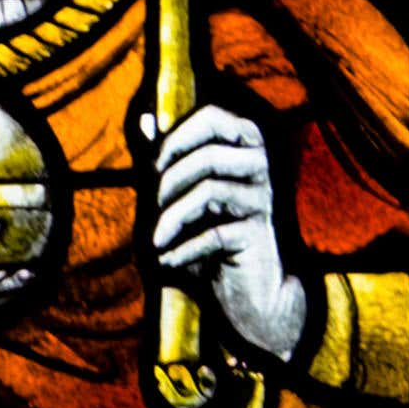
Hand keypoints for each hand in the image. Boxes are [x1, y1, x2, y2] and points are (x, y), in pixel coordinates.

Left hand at [142, 99, 316, 366]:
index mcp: (244, 145)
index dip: (177, 136)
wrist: (244, 290)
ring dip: (172, 217)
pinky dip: (183, 249)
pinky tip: (168, 260)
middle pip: (209, 155)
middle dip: (170, 181)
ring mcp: (263, 200)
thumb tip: (145, 119)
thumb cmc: (209, 234)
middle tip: (153, 206)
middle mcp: (261, 166)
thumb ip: (166, 157)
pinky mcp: (259, 234)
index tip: (153, 165)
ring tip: (156, 240)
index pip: (213, 117)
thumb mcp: (182, 194)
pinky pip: (214, 233)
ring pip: (210, 191)